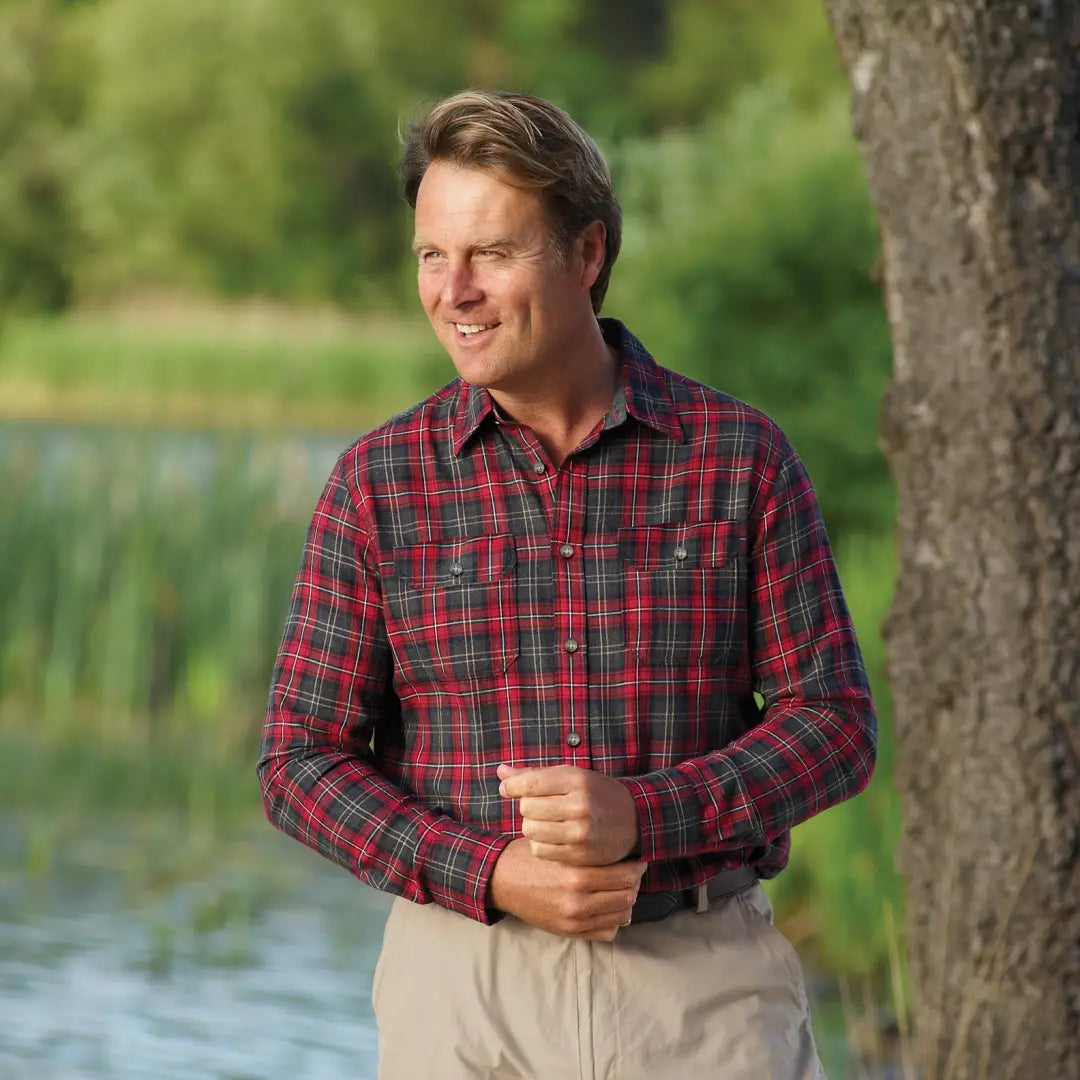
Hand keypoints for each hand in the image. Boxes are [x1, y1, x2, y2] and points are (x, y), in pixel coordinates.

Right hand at [489, 838, 646, 939]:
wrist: (502, 879)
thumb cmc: (530, 856)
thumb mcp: (558, 846)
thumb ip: (587, 853)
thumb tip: (620, 850)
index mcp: (577, 876)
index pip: (625, 876)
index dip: (637, 866)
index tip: (638, 859)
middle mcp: (578, 902)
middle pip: (627, 897)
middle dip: (634, 883)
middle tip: (633, 872)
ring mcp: (574, 920)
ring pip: (621, 916)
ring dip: (626, 901)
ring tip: (622, 888)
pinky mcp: (568, 932)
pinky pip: (607, 932)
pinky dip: (613, 920)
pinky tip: (608, 905)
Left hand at [497, 763, 640, 866]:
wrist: (634, 820)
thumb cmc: (595, 793)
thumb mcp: (570, 776)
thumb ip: (534, 774)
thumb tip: (501, 772)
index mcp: (576, 780)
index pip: (529, 783)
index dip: (512, 785)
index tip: (509, 788)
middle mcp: (579, 805)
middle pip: (526, 808)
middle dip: (528, 806)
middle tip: (541, 806)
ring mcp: (580, 832)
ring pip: (530, 830)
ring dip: (533, 826)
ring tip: (547, 821)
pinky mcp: (580, 854)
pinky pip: (540, 850)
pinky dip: (541, 844)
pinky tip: (554, 837)